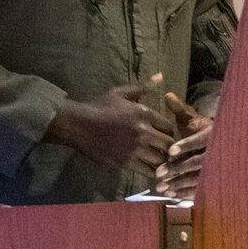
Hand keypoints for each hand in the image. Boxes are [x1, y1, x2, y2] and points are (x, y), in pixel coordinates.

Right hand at [45, 78, 175, 172]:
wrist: (78, 125)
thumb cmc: (99, 107)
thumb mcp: (120, 93)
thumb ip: (143, 87)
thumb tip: (160, 76)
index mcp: (144, 114)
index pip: (168, 127)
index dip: (168, 132)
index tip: (163, 135)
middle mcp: (143, 132)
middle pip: (168, 144)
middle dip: (168, 148)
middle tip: (163, 150)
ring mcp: (134, 149)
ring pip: (160, 160)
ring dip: (161, 161)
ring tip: (158, 161)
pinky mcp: (125, 162)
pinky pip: (147, 171)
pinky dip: (151, 172)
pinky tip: (149, 170)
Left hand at [153, 92, 214, 198]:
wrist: (217, 144)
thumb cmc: (198, 130)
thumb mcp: (191, 119)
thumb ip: (179, 110)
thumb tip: (168, 95)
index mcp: (212, 135)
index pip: (200, 140)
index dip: (186, 145)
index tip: (171, 151)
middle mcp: (216, 153)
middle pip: (198, 163)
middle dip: (178, 168)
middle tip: (159, 172)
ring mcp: (215, 169)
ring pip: (198, 179)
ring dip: (179, 184)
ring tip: (161, 186)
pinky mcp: (211, 182)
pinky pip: (199, 190)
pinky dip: (184, 193)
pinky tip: (170, 195)